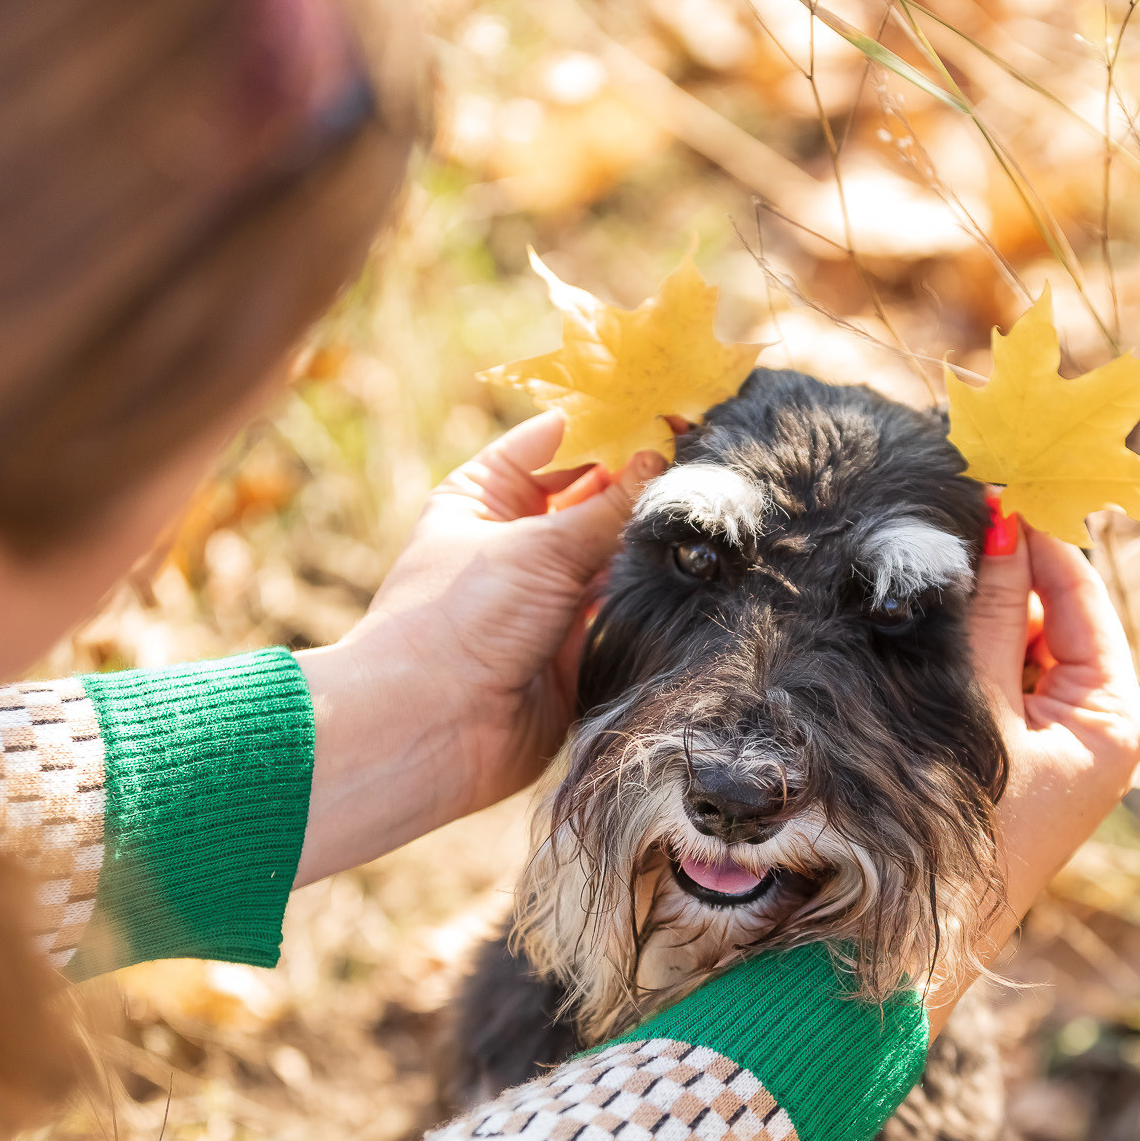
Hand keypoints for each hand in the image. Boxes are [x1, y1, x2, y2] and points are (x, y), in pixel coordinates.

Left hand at [293, 411, 665, 883]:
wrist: (434, 730)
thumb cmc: (459, 620)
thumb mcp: (539, 547)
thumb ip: (610, 506)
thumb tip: (663, 459)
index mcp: (483, 495)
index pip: (555, 440)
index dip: (608, 424)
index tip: (668, 410)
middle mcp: (515, 539)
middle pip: (590, 494)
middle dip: (640, 481)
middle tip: (703, 461)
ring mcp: (546, 593)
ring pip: (611, 550)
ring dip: (648, 537)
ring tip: (705, 511)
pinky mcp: (574, 644)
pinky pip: (621, 605)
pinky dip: (650, 590)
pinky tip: (691, 568)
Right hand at [929, 517, 1139, 1033]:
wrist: (910, 945)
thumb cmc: (961, 833)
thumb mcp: (979, 711)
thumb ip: (989, 615)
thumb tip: (1002, 522)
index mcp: (1115, 719)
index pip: (1081, 596)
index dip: (1038, 539)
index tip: (990, 484)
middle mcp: (1094, 725)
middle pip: (1050, 612)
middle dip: (1000, 569)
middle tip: (943, 514)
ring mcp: (1050, 740)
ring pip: (1013, 641)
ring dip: (973, 607)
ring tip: (919, 562)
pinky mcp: (1008, 754)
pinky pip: (989, 677)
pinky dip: (959, 648)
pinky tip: (914, 620)